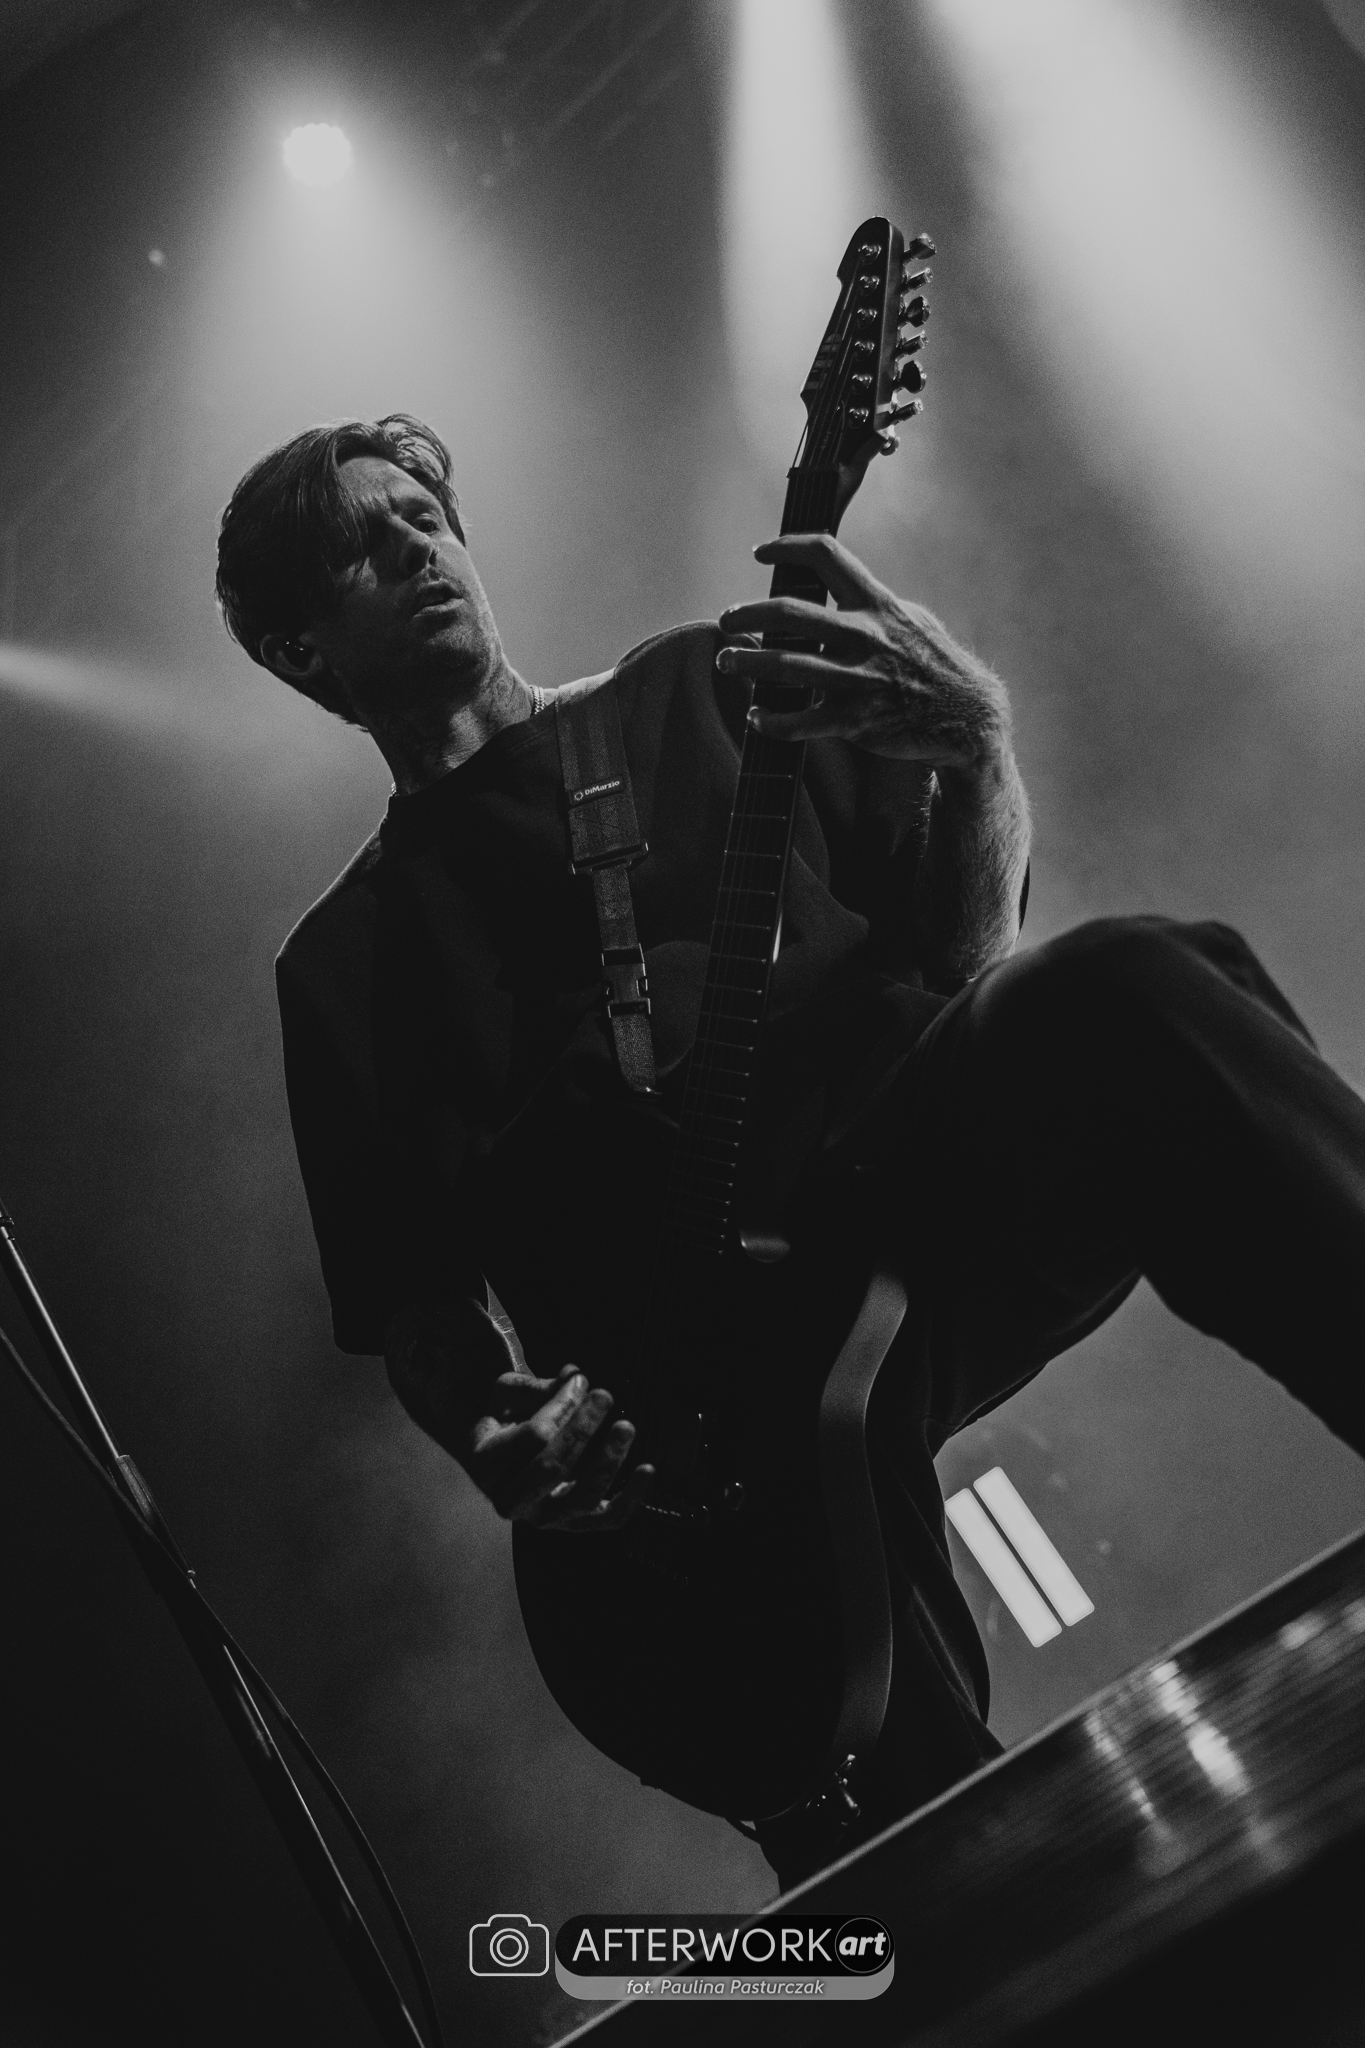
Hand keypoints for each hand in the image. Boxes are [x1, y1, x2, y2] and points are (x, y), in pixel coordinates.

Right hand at [468, 1365, 652, 1532]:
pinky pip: (609, 1519)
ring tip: (625, 1426)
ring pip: (582, 1498)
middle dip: (582, 1430)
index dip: (561, 1406)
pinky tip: (647, 1469)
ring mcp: (545, 1517)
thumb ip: (538, 1385)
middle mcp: (512, 1501)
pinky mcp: (575, 1523)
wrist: (503, 1456)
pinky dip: (632, 1497)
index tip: (579, 1380)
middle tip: (603, 1396)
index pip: (533, 1437)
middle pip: (552, 1469)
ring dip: (609, 1460)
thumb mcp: (508, 1395)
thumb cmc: (507, 1419)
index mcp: (487, 1466)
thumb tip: (575, 1376)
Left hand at [716, 533, 1011, 779]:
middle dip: (747, 614)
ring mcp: (859, 679)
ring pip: (786, 666)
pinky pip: (800, 722)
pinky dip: (772, 721)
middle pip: (789, 612)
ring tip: (725, 662)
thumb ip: (871, 605)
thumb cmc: (934, 664)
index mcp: (877, 604)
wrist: (968, 717)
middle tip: (726, 620)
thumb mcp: (911, 619)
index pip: (827, 555)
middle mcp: (865, 636)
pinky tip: (756, 717)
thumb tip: (834, 591)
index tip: (760, 552)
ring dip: (746, 663)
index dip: (787, 546)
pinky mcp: (856, 720)